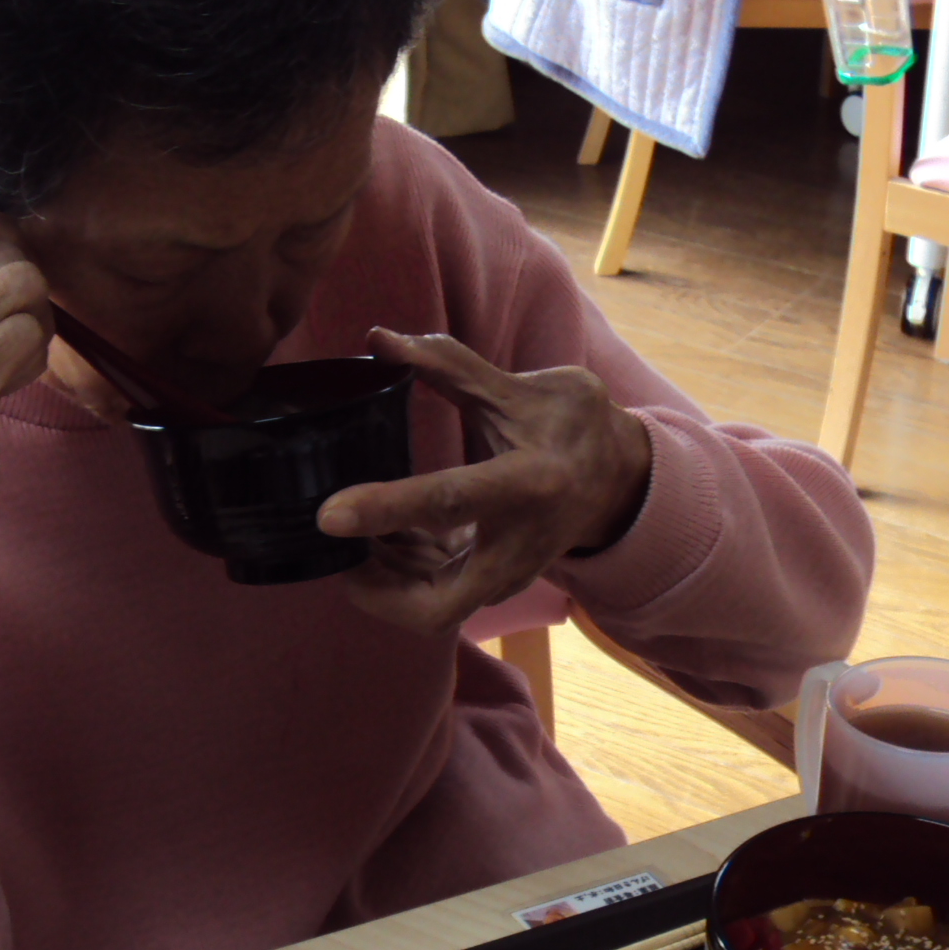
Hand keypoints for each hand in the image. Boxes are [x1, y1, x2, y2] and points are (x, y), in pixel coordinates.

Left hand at [320, 329, 651, 633]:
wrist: (620, 480)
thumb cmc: (572, 427)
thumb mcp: (521, 389)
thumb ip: (449, 367)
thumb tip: (380, 339)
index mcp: (529, 483)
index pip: (448, 502)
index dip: (385, 509)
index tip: (328, 517)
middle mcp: (517, 545)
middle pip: (434, 605)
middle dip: (373, 590)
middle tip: (334, 547)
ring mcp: (509, 577)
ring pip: (429, 610)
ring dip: (379, 580)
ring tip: (352, 531)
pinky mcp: (498, 587)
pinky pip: (436, 598)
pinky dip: (398, 575)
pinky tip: (380, 537)